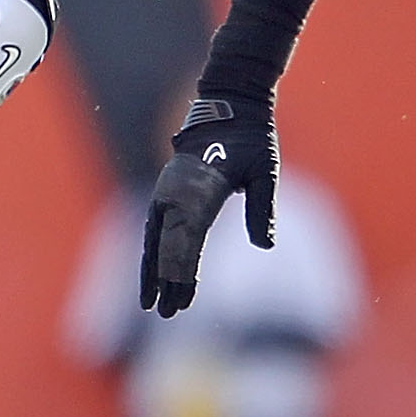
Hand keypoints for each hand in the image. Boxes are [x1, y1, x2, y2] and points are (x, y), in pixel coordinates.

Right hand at [140, 96, 275, 316]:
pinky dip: (152, 253)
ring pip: (154, 240)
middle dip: (166, 282)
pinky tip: (152, 274)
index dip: (181, 272)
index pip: (187, 239)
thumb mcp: (265, 170)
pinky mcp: (167, 190)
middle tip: (166, 314)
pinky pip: (155, 229)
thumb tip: (266, 245)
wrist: (229, 102)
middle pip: (166, 245)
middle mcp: (177, 192)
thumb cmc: (252, 137)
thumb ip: (263, 208)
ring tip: (149, 304)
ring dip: (152, 272)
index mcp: (200, 189)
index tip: (179, 299)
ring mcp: (167, 190)